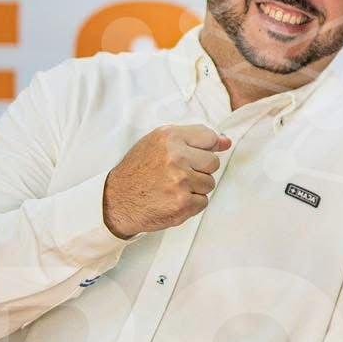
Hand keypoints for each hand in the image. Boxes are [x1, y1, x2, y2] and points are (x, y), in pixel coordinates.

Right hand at [103, 124, 231, 237]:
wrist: (116, 200)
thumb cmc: (139, 170)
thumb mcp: (158, 143)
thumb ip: (193, 138)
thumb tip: (226, 142)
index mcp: (170, 138)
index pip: (209, 137)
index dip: (204, 148)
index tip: (194, 156)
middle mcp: (176, 157)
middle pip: (213, 162)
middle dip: (200, 169)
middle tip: (179, 174)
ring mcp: (180, 182)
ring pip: (209, 184)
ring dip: (195, 188)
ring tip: (173, 187)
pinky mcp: (182, 204)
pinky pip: (203, 202)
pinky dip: (191, 204)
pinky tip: (172, 199)